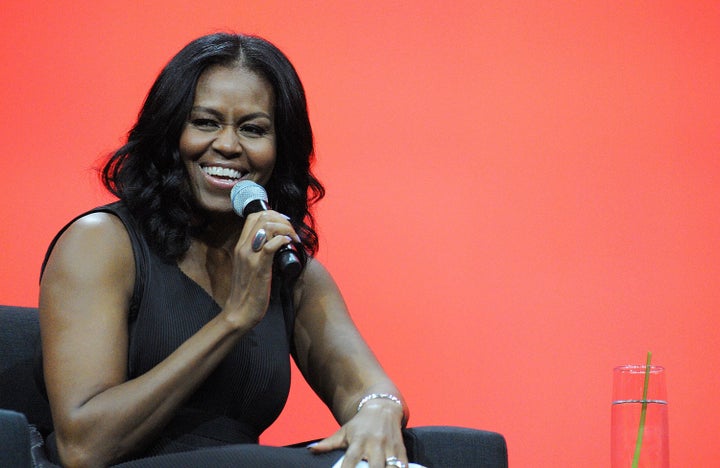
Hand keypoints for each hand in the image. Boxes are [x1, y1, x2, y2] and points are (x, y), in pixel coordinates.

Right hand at [222, 210, 300, 327]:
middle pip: (262, 217)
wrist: (239, 312)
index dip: (273, 215)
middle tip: (292, 232)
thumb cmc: (247, 292)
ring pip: (267, 226)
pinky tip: (289, 245)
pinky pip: (272, 245)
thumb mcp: (249, 267)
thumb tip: (276, 246)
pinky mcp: (260, 268)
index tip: (285, 226)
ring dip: (285, 228)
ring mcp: (251, 257)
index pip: (254, 217)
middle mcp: (244, 248)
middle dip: (282, 219)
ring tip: (293, 239)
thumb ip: (258, 255)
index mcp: (240, 246)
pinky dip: (283, 240)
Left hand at [309, 400, 406, 467]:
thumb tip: (311, 449)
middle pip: (375, 466)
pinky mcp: (401, 449)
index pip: (351, 460)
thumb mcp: (343, 431)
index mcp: (359, 441)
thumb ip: (328, 443)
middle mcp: (375, 444)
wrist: (383, 407)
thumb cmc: (360, 424)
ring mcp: (390, 447)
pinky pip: (404, 465)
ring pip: (392, 467)